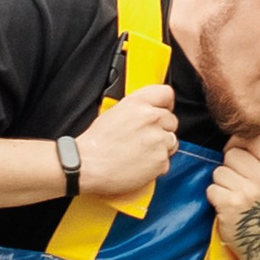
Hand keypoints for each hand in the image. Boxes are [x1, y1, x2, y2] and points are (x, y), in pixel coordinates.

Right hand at [75, 84, 178, 199]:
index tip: (164, 109)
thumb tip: (147, 110)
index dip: (166, 104)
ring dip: (161, 147)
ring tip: (141, 152)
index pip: (166, 93)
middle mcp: (151, 118)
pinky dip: (157, 164)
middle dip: (162, 129)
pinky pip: (167, 160)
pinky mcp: (161, 160)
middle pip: (172, 120)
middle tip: (145, 137)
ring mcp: (158, 139)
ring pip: (172, 141)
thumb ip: (136, 108)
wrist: (88, 165)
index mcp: (138, 103)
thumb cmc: (96, 143)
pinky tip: (140, 163)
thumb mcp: (113, 112)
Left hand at [207, 134, 259, 259]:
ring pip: (219, 171)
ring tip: (233, 196)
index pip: (254, 140)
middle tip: (238, 184)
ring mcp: (247, 193)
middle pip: (232, 154)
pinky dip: (215, 197)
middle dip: (229, 166)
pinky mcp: (229, 205)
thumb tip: (236, 135)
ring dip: (221, 183)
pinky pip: (212, 188)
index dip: (240, 144)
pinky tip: (226, 207)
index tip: (240, 155)